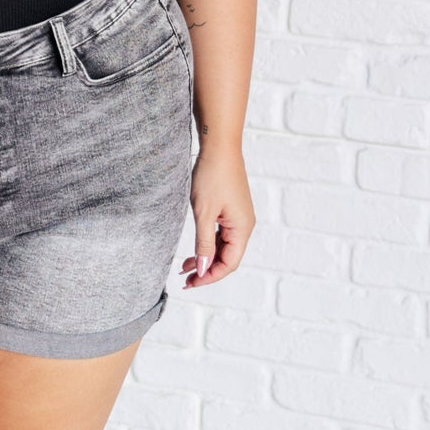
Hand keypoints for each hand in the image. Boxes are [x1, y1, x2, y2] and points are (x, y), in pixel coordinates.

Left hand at [181, 144, 254, 289]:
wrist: (219, 147)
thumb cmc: (212, 176)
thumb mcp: (203, 213)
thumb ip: (204, 243)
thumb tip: (204, 269)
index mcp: (242, 228)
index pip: (229, 263)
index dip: (210, 276)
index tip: (191, 283)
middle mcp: (244, 225)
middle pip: (228, 258)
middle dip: (207, 270)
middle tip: (185, 279)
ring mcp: (239, 217)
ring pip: (224, 247)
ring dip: (206, 257)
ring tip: (185, 266)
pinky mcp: (231, 210)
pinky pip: (222, 234)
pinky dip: (209, 243)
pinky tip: (196, 249)